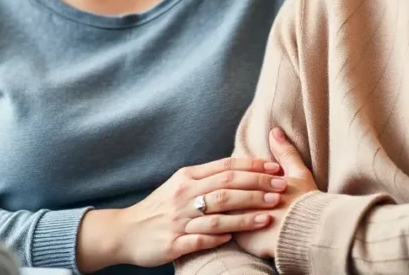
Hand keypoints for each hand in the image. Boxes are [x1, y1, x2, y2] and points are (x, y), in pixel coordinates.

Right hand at [76, 156, 286, 270]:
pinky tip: (236, 238)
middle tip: (282, 188)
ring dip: (246, 214)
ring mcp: (178, 220)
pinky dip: (218, 238)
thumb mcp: (180, 184)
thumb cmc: (160, 207)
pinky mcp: (173, 243)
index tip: (275, 167)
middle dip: (257, 186)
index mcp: (187, 177)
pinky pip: (199, 239)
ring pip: (217, 214)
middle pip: (226, 187)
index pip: (225, 167)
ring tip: (270, 213)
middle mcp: (183, 195)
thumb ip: (207, 176)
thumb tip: (240, 168)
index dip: (252, 166)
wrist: (126, 231)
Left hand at [234, 128, 319, 260]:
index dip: (233, 176)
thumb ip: (285, 153)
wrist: (310, 234)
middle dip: (221, 193)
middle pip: (223, 193)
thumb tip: (275, 131)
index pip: (233, 175)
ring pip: (222, 213)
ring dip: (221, 212)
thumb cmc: (306, 203)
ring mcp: (241, 220)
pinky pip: (227, 234)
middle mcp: (244, 199)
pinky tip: (226, 229)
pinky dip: (225, 230)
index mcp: (255, 183)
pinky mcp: (242, 240)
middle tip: (220, 194)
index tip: (234, 179)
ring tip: (224, 213)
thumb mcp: (299, 174)